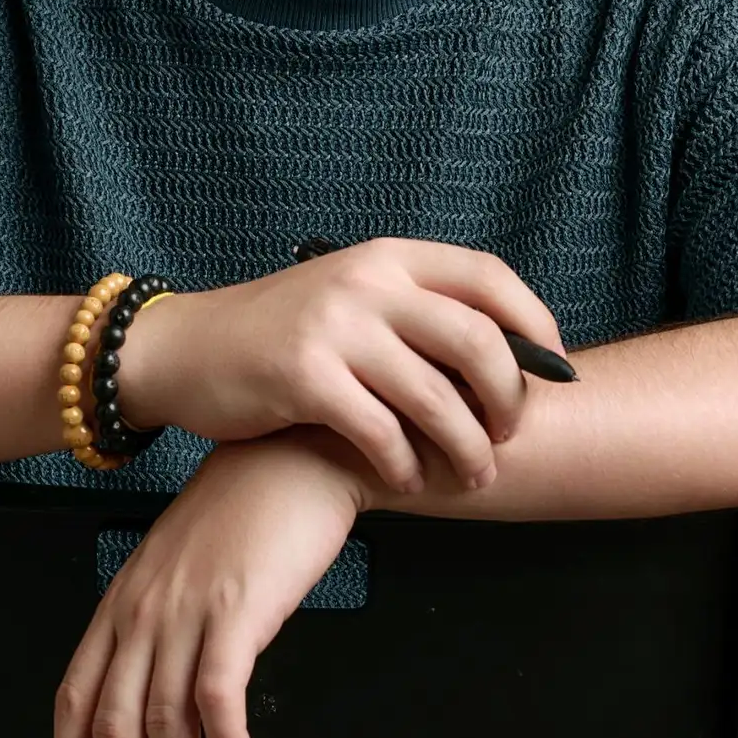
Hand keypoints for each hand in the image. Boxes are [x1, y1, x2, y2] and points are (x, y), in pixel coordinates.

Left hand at [48, 429, 364, 737]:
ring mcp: (188, 606)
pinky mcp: (238, 606)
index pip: (75, 696)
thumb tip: (171, 722)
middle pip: (112, 725)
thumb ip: (168, 638)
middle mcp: (145, 606)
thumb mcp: (187, 572)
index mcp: (125, 599)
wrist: (295, 454)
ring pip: (161, 723)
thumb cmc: (248, 512)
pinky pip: (218, 694)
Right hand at [126, 236, 568, 497]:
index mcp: (386, 257)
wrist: (183, 348)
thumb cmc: (278, 334)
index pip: (487, 275)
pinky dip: (404, 465)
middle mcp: (366, 282)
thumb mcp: (349, 298)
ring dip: (467, 447)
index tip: (554, 367)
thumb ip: (413, 315)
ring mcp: (335, 327)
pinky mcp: (304, 377)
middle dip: (508, 397)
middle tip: (510, 434)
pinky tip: (405, 480)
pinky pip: (381, 431)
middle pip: (476, 339)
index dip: (535, 322)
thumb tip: (506, 359)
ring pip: (435, 396)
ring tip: (473, 475)